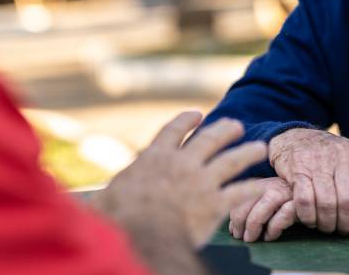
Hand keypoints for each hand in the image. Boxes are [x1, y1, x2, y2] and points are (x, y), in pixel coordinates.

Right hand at [93, 112, 267, 247]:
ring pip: (231, 161)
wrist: (145, 233)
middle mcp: (182, 163)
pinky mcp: (216, 203)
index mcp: (156, 157)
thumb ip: (103, 195)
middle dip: (225, 130)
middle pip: (209, 139)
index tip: (196, 114)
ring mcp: (202, 182)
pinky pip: (241, 192)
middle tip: (236, 125)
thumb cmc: (120, 217)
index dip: (185, 121)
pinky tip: (265, 185)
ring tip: (259, 149)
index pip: (172, 130)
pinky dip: (254, 188)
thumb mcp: (106, 199)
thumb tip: (83, 201)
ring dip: (247, 153)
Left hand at [228, 177, 295, 241]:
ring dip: (254, 224)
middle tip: (239, 237)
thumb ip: (252, 210)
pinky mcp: (300, 203)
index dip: (234, 215)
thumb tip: (234, 228)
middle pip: (249, 199)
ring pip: (265, 206)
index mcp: (262, 184)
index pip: (240, 195)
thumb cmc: (288, 205)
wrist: (317, 198)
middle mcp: (273, 185)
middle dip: (240, 221)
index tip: (234, 231)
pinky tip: (270, 237)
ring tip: (250, 239)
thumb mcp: (268, 204)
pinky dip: (274, 228)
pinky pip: (284, 215)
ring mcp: (287, 193)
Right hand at [268, 129, 348, 235]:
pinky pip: (305, 199)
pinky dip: (309, 216)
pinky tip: (311, 220)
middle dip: (346, 223)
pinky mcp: (298, 169)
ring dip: (328, 222)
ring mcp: (318, 162)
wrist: (300, 137)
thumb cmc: (335, 156)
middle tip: (343, 230)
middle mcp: (342, 157)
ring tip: (328, 227)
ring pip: (327, 202)